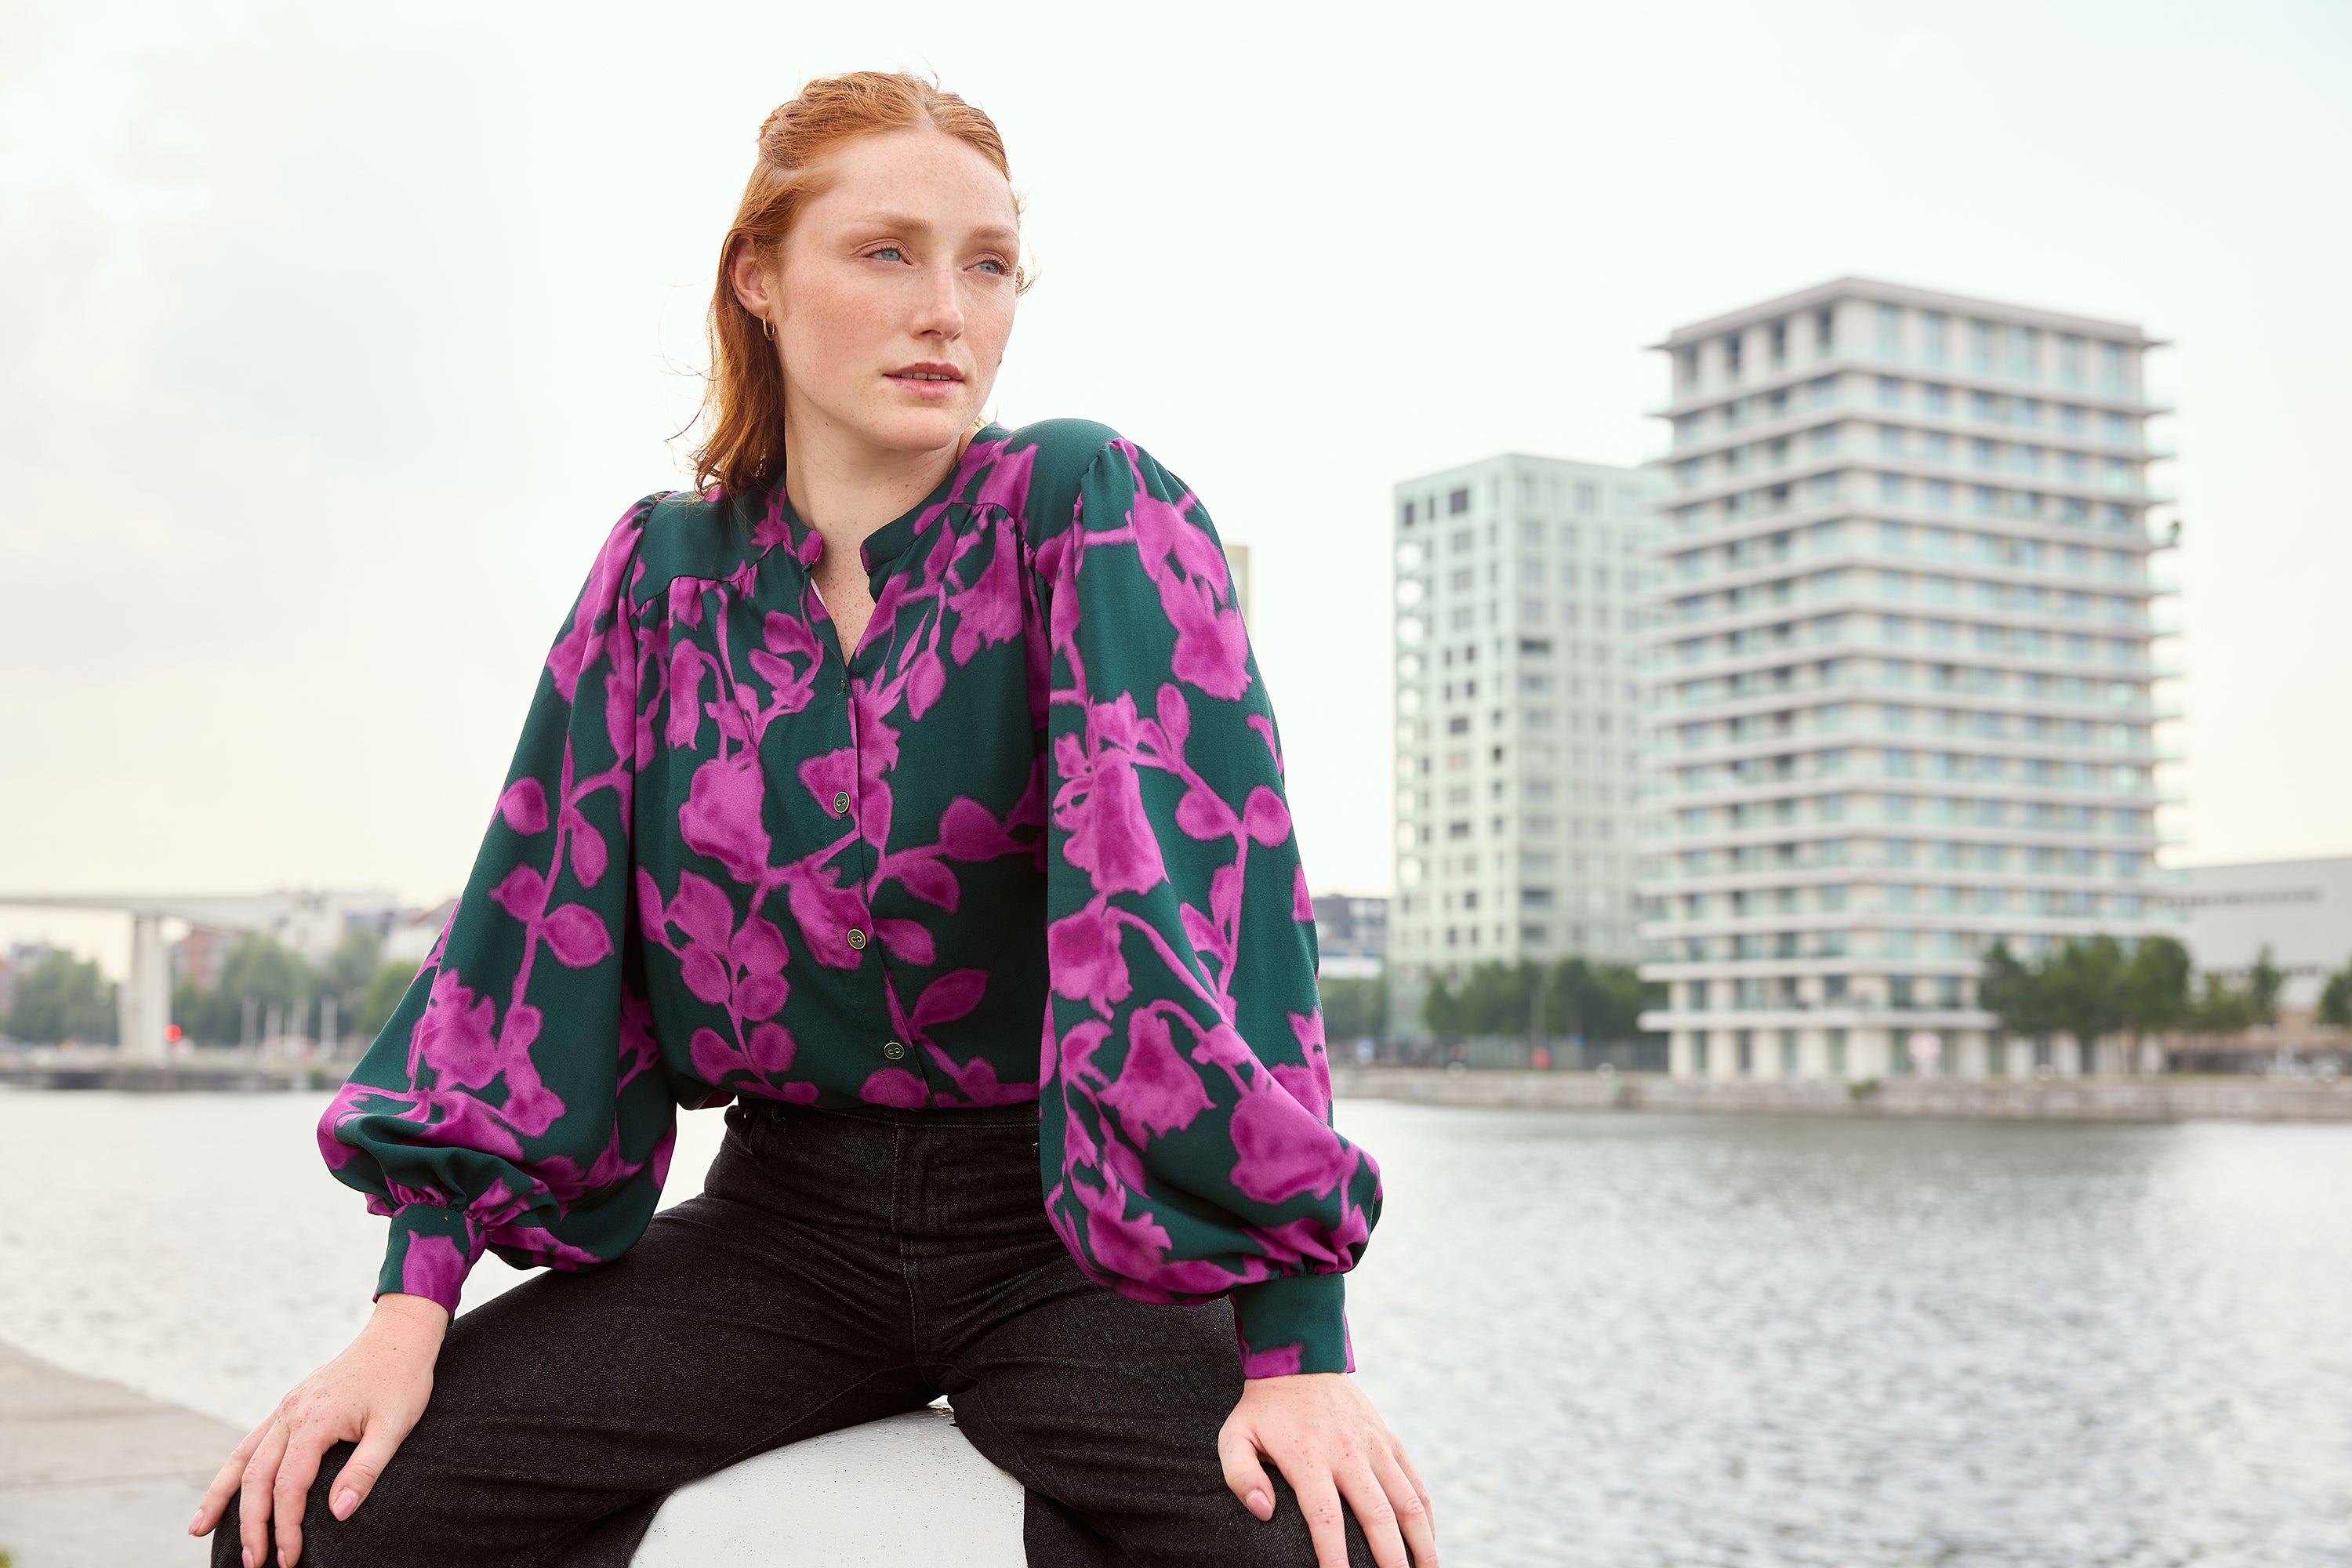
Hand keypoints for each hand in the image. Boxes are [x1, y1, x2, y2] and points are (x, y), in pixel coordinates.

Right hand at [190, 1293, 447, 1567]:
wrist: (399, 1335)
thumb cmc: (402, 1380)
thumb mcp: (395, 1427)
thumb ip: (365, 1470)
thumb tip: (338, 1514)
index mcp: (314, 1421)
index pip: (288, 1487)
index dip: (285, 1527)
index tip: (289, 1559)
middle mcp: (290, 1413)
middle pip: (256, 1478)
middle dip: (251, 1525)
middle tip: (254, 1563)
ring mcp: (285, 1407)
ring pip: (241, 1458)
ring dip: (220, 1497)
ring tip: (197, 1530)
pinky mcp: (289, 1404)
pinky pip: (251, 1441)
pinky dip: (233, 1468)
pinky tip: (226, 1488)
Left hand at [1218, 1372, 1435, 1567]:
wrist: (1300, 1357)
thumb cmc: (1263, 1409)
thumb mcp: (1235, 1436)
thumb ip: (1241, 1476)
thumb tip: (1263, 1512)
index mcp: (1308, 1457)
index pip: (1326, 1518)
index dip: (1335, 1557)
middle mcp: (1347, 1451)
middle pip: (1377, 1516)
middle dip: (1391, 1560)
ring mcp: (1374, 1444)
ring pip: (1407, 1501)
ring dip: (1421, 1544)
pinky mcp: (1389, 1438)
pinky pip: (1415, 1482)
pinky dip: (1426, 1516)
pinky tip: (1428, 1543)